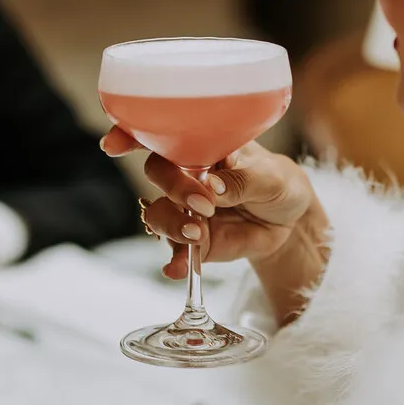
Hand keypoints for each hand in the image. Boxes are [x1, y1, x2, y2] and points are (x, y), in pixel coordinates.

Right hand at [102, 127, 315, 279]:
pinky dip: (174, 261)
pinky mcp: (194, 241)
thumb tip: (214, 186)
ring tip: (198, 235)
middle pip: (157, 173)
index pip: (161, 135)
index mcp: (202, 146)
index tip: (113, 146)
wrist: (290, 221)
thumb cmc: (278, 182)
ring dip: (172, 225)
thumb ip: (242, 180)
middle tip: (204, 203)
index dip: (131, 136)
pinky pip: (175, 251)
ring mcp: (186, 209)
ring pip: (158, 214)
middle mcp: (186, 175)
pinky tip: (176, 269)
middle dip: (172, 187)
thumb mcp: (270, 176)